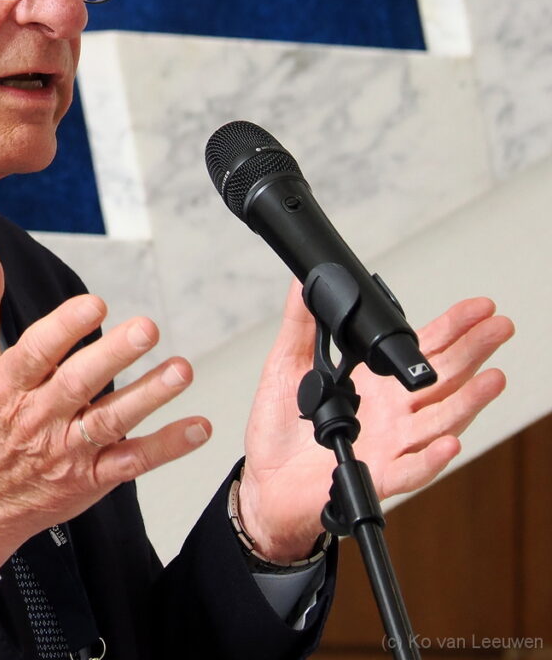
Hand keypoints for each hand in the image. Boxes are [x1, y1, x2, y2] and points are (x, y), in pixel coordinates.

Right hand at [0, 239, 211, 568]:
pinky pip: (131, 462)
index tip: (94, 304)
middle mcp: (38, 417)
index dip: (65, 328)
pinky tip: (195, 427)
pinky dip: (165, 447)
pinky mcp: (90, 479)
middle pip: (78, 383)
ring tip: (180, 371)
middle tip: (148, 327)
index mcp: (8, 384)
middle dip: (114, 355)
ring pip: (109, 421)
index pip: (37, 352)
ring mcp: (66, 450)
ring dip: (148, 396)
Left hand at [237, 280, 513, 562]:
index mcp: (375, 382)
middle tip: (499, 327)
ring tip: (492, 379)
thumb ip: (300, 325)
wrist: (265, 480)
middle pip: (443, 378)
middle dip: (474, 352)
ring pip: (439, 421)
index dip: (451, 327)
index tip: (478, 308)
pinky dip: (431, 457)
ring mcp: (390, 443)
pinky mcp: (376, 474)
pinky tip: (449, 442)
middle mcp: (392, 412)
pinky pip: (411, 468)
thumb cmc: (280, 428)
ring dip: (469, 401)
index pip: (422, 349)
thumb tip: (304, 284)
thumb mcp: (286, 364)